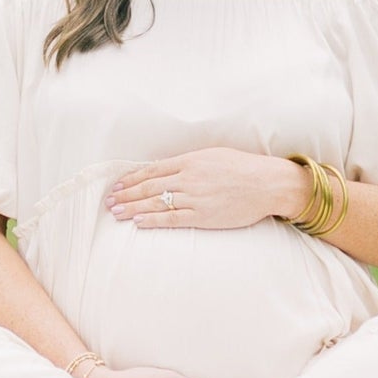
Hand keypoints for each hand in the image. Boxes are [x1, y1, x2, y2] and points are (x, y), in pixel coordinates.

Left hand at [107, 148, 309, 231]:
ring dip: (133, 207)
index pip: (152, 170)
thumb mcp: (213, 155)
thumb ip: (189, 162)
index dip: (132, 178)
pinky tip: (138, 221)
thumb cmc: (243, 167)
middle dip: (126, 194)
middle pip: (149, 186)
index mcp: (190, 160)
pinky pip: (172, 218)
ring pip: (156, 202)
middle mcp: (189, 178)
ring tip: (116, 212)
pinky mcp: (203, 215)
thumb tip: (167, 168)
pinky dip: (153, 219)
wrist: (267, 183)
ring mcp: (195, 197)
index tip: (117, 184)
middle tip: (109, 201)